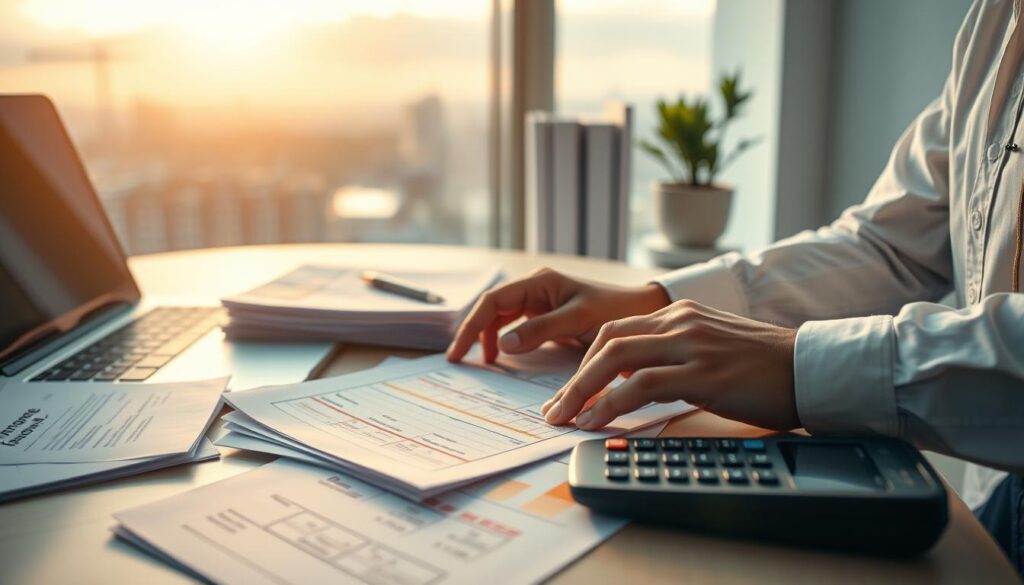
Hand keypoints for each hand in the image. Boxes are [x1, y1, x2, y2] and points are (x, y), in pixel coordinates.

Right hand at [446, 268, 669, 362]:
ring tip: (481, 361)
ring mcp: (540, 303)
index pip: (493, 301)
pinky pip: (515, 327)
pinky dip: (504, 341)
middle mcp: (535, 289)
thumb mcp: (579, 320)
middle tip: (458, 360)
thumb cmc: (615, 310)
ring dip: (487, 337)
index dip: (472, 325)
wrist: (643, 312)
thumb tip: (503, 343)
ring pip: (500, 318)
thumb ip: (541, 329)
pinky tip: (501, 357)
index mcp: (539, 283)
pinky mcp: (546, 318)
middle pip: (491, 308)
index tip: (460, 351)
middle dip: (473, 332)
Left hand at [541, 299, 799, 430]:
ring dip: (582, 392)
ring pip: (615, 360)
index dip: (584, 362)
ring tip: (564, 419)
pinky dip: (611, 404)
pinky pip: (641, 386)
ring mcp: (690, 345)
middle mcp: (680, 322)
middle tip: (555, 410)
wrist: (812, 367)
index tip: (569, 391)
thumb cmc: (766, 366)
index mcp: (680, 313)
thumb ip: (675, 355)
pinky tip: (597, 421)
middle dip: (573, 379)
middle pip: (606, 343)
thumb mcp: (713, 347)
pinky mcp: (702, 373)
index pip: (615, 331)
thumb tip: (637, 384)